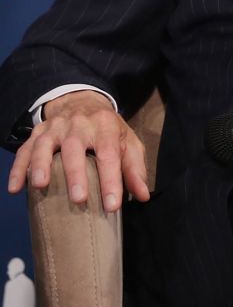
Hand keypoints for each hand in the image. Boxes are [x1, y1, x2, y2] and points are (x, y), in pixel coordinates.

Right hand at [6, 90, 149, 211]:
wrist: (81, 101)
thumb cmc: (108, 130)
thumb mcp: (127, 142)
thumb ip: (134, 168)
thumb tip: (142, 195)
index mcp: (105, 126)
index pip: (110, 154)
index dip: (111, 180)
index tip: (112, 206)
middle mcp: (79, 124)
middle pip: (75, 147)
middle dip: (76, 173)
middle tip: (79, 199)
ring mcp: (55, 128)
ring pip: (45, 145)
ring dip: (40, 165)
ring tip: (40, 186)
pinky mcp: (37, 133)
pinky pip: (24, 150)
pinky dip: (17, 168)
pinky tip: (15, 188)